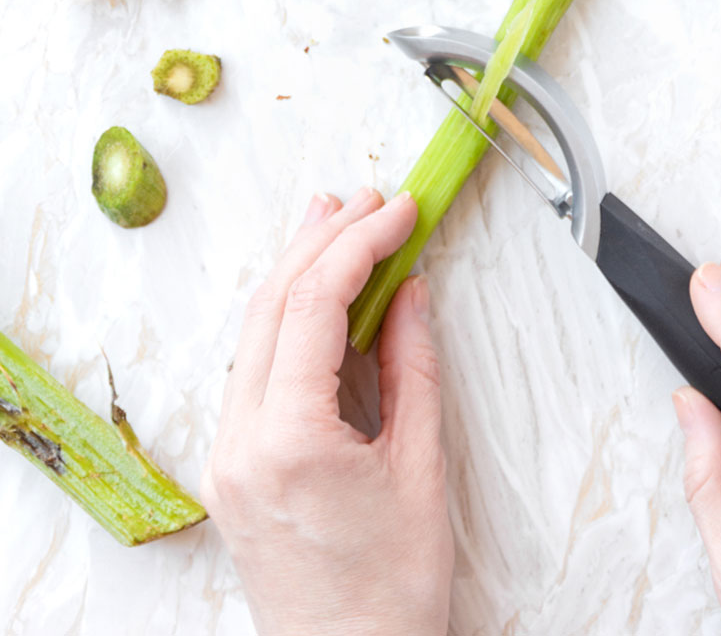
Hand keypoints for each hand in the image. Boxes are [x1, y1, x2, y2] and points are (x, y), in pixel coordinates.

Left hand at [202, 188, 453, 635]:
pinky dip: (286, 318)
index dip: (359, 244)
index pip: (314, 306)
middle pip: (273, 306)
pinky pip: (253, 367)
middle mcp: (241, 441)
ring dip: (297, 270)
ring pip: (254, 331)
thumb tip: (408, 291)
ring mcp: (228, 454)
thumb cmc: (390, 591)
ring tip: (336, 220)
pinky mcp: (232, 465)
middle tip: (370, 200)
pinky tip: (313, 292)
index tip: (400, 211)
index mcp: (287, 441)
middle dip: (323, 241)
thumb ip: (412, 367)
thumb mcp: (419, 469)